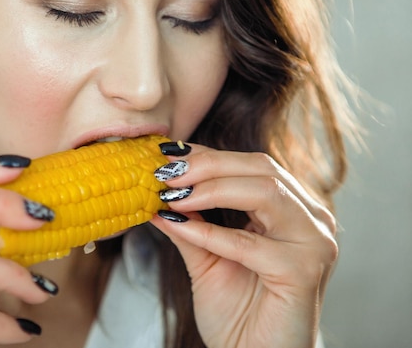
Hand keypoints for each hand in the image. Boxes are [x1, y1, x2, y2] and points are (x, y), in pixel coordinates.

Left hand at [151, 144, 337, 347]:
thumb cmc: (238, 313)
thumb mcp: (206, 257)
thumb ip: (189, 222)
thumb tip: (155, 191)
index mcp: (293, 210)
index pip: (253, 165)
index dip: (208, 155)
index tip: (166, 155)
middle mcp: (311, 219)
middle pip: (261, 169)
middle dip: (207, 165)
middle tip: (164, 172)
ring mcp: (313, 244)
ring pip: (264, 192)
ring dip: (210, 189)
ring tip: (171, 194)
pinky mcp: (303, 272)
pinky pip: (249, 244)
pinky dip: (209, 233)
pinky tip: (179, 226)